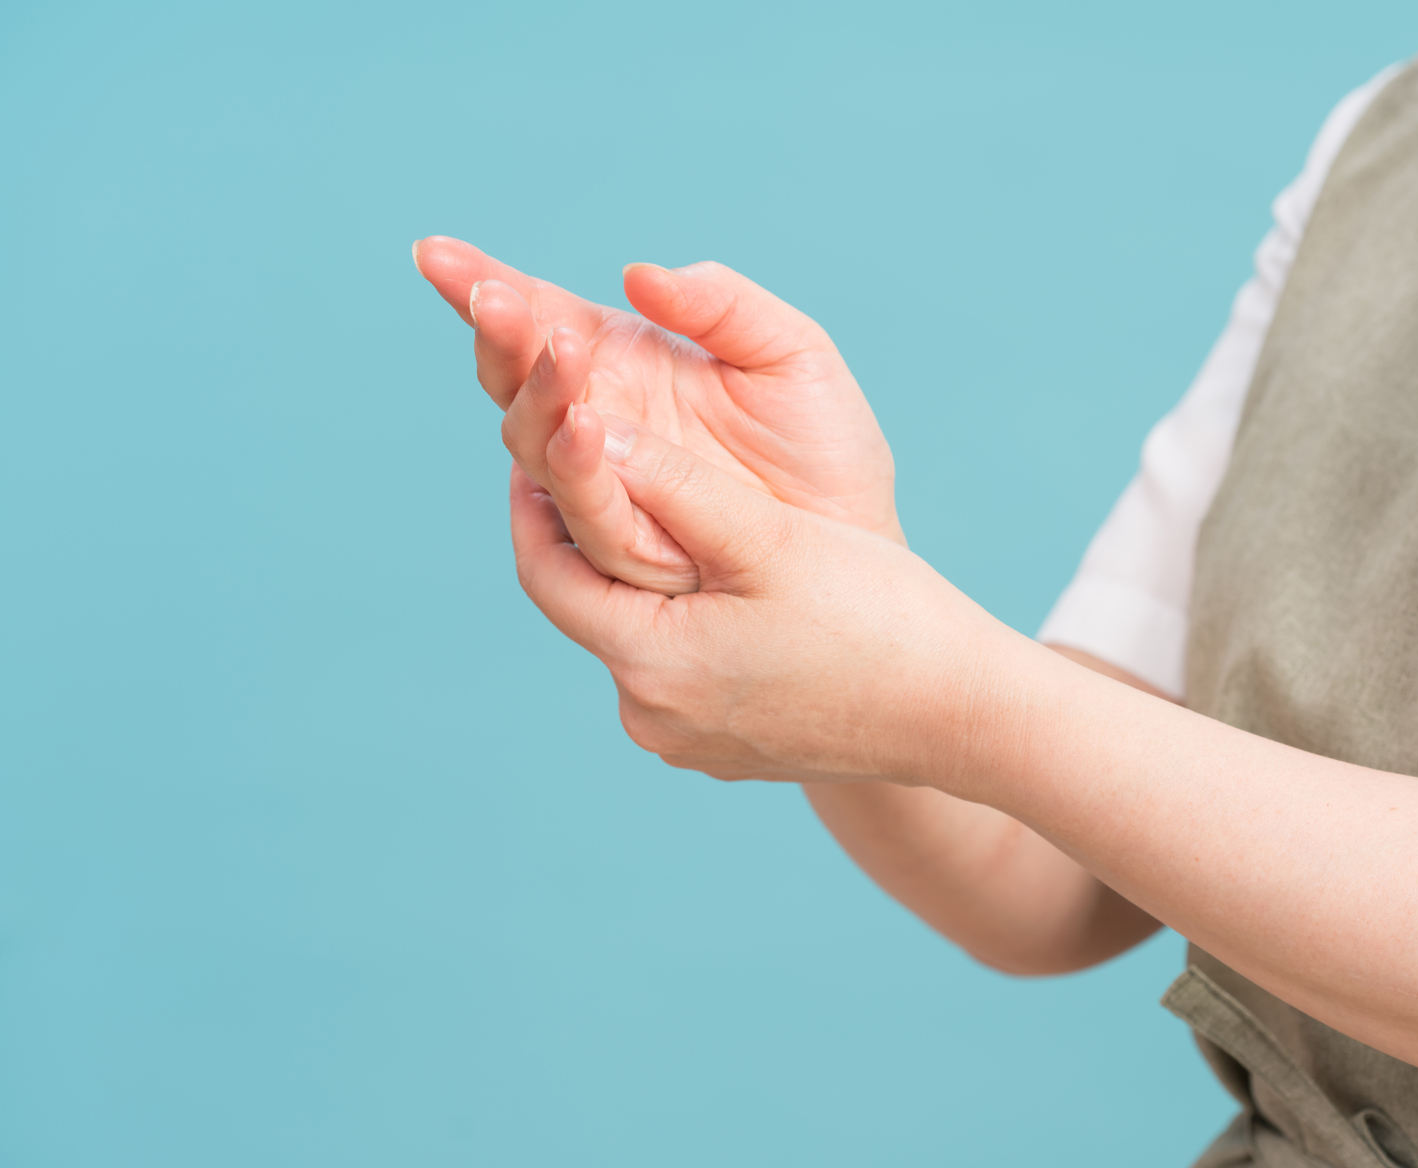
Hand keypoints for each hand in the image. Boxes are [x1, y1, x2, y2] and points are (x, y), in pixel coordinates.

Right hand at [415, 237, 901, 592]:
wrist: (867, 550)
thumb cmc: (829, 453)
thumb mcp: (793, 354)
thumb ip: (724, 304)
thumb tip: (638, 276)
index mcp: (625, 365)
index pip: (537, 318)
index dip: (482, 286)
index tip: (434, 253)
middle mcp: (601, 427)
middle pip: (516, 381)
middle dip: (501, 336)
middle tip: (498, 298)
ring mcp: (610, 491)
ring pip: (537, 447)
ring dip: (540, 395)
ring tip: (558, 350)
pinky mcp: (632, 550)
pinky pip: (588, 515)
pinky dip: (579, 471)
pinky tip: (585, 426)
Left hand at [510, 409, 1023, 785]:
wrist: (958, 715)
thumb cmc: (878, 619)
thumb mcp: (770, 537)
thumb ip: (672, 485)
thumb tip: (583, 430)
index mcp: (653, 665)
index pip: (547, 571)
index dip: (539, 496)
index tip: (547, 433)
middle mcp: (654, 719)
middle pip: (588, 608)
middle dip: (588, 533)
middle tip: (596, 456)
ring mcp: (690, 744)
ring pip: (636, 639)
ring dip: (639, 577)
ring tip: (661, 509)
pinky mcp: (727, 750)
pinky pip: (680, 671)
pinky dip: (684, 619)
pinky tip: (722, 579)